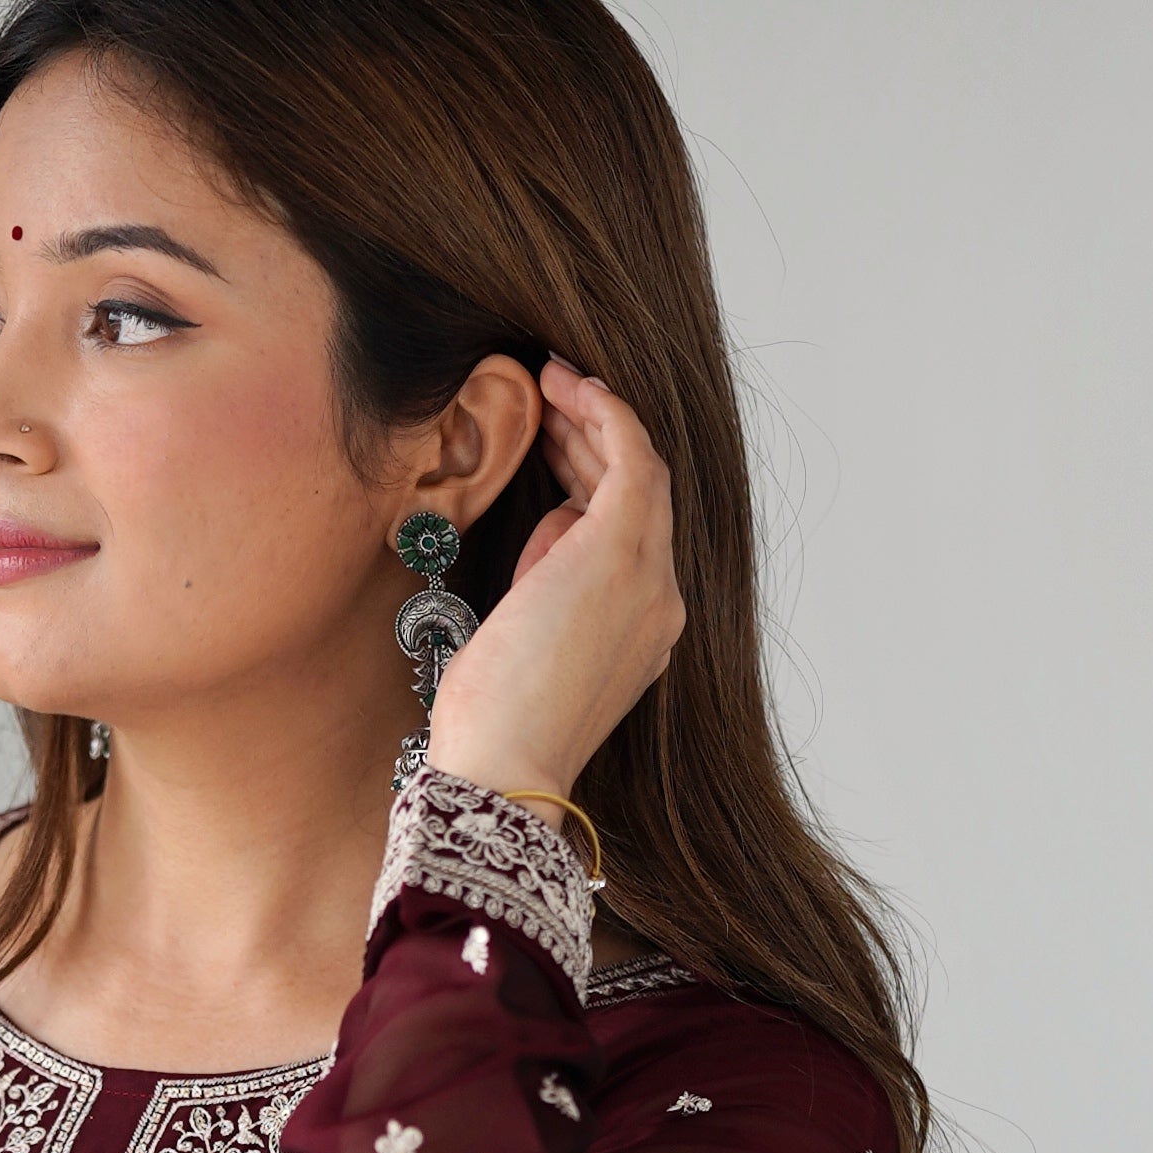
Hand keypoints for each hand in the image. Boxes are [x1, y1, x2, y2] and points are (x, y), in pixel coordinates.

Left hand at [422, 361, 683, 803]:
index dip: (587, 483)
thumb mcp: (524, 644)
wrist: (505, 769)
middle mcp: (658, 604)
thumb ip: (544, 587)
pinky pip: (631, 456)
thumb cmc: (494, 729)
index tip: (550, 449)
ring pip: (636, 472)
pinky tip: (567, 386)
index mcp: (637, 634)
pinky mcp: (623, 552)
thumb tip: (547, 531)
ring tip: (550, 383)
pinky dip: (604, 414)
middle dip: (588, 444)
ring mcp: (649, 578)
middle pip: (634, 498)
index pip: (622, 538)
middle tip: (546, 403)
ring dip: (594, 420)